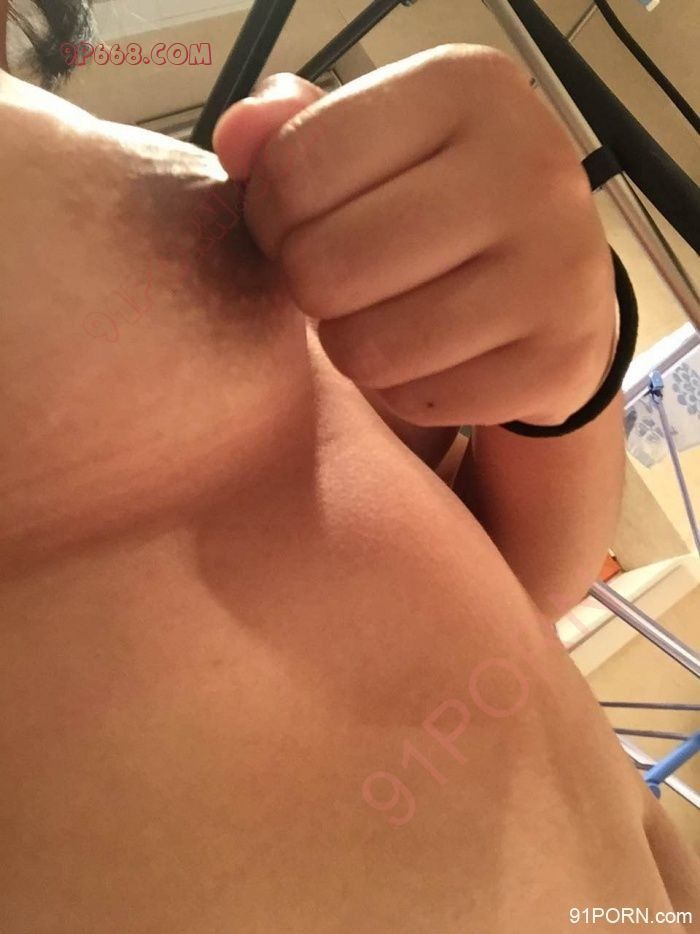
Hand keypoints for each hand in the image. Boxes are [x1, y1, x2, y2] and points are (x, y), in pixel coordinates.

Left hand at [213, 46, 616, 427]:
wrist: (557, 284)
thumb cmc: (440, 205)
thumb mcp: (376, 144)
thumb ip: (294, 132)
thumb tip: (236, 138)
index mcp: (466, 89)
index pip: (296, 169)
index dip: (268, 216)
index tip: (297, 226)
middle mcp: (529, 168)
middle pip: (324, 266)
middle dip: (309, 286)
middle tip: (338, 282)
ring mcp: (556, 269)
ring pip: (366, 347)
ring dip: (353, 343)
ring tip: (382, 316)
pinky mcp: (559, 359)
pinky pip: (419, 400)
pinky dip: (405, 390)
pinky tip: (431, 355)